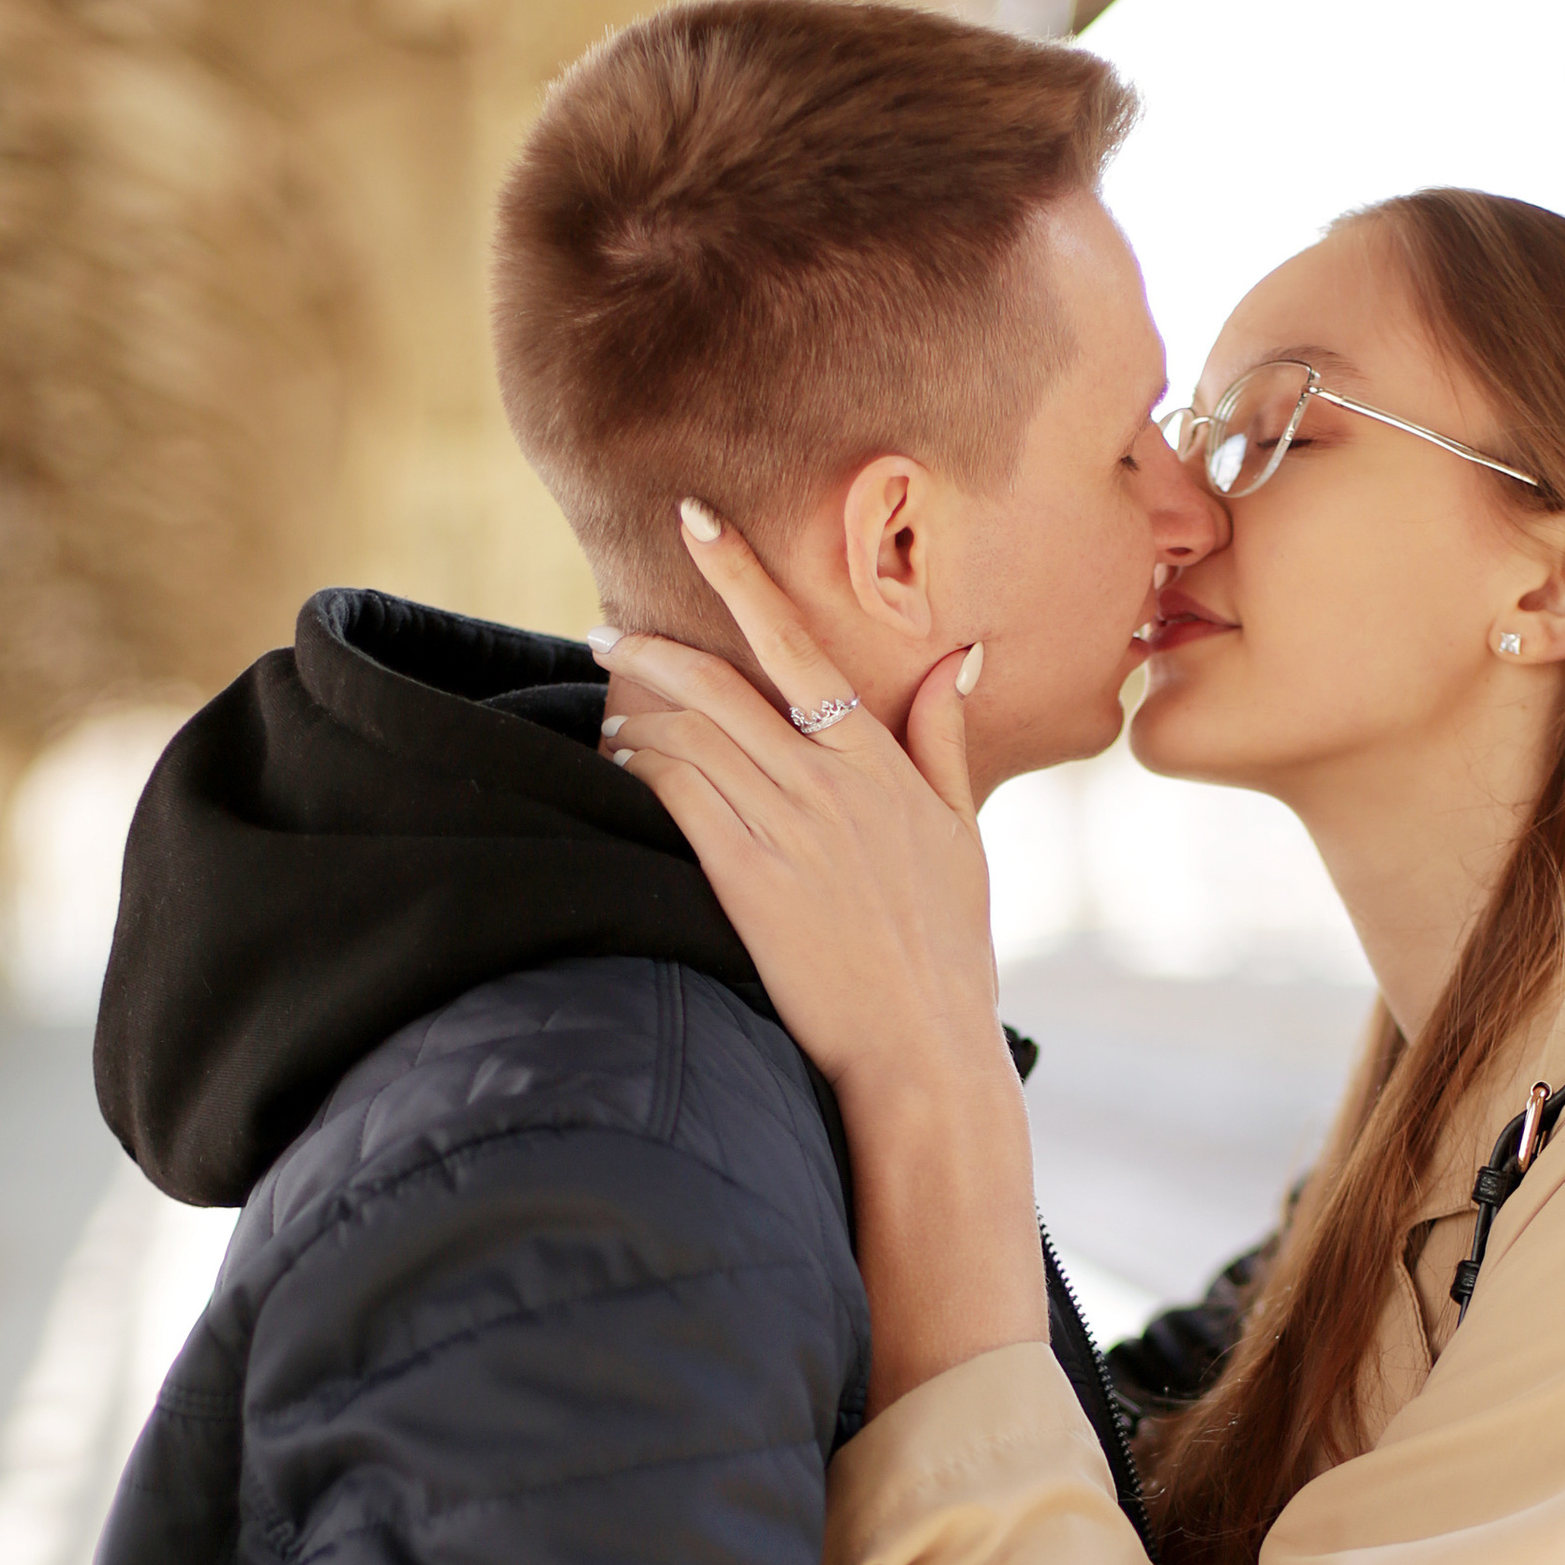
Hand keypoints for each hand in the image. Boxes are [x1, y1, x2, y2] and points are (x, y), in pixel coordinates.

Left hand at [605, 509, 1046, 1407]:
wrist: (918, 1043)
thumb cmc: (947, 947)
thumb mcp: (961, 831)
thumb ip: (944, 736)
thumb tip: (962, 656)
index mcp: (875, 756)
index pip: (796, 640)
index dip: (739, 572)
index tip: (693, 520)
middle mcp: (822, 778)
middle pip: (714, 679)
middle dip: (646, 647)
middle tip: (604, 633)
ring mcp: (779, 826)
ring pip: (681, 732)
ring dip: (631, 707)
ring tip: (602, 701)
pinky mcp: (740, 876)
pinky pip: (670, 794)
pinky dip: (634, 766)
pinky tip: (612, 762)